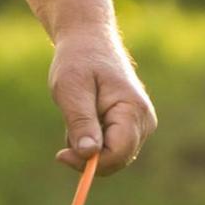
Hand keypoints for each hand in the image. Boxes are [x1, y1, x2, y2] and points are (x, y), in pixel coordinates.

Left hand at [48, 22, 154, 176]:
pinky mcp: (132, 127)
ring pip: (112, 157)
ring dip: (89, 147)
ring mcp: (141, 125)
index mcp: (133, 110)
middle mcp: (144, 121)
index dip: (91, 162)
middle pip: (117, 160)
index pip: (118, 153)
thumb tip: (88, 154)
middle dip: (88, 156)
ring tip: (76, 117)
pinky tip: (85, 118)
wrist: (89, 42)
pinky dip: (93, 141)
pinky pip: (111, 148)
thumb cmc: (78, 61)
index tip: (60, 155)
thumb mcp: (71, 89)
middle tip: (61, 146)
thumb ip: (81, 121)